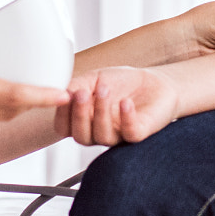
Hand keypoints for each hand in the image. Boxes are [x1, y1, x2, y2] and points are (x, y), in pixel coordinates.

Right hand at [55, 66, 179, 145]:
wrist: (153, 82)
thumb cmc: (121, 82)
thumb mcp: (94, 78)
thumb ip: (76, 86)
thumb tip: (62, 94)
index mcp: (84, 120)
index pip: (64, 128)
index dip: (62, 115)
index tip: (67, 95)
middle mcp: (98, 131)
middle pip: (81, 137)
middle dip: (80, 115)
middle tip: (82, 93)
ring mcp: (118, 135)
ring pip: (103, 136)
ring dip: (101, 112)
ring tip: (105, 90)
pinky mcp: (139, 134)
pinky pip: (130, 134)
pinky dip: (127, 118)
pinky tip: (125, 102)